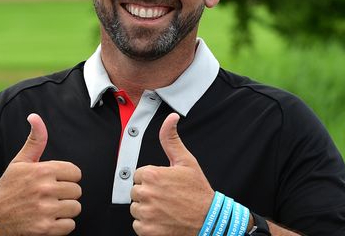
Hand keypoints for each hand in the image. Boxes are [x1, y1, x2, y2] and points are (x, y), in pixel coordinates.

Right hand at [0, 113, 81, 234]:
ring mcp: (45, 210)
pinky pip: (70, 225)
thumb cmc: (8, 187)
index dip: (67, 177)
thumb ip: (35, 140)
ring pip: (75, 208)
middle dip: (66, 193)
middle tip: (50, 195)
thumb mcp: (20, 161)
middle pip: (77, 191)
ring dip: (65, 209)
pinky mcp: (45, 228)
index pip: (76, 172)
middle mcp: (45, 189)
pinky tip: (49, 219)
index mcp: (42, 170)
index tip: (56, 181)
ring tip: (50, 207)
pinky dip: (62, 225)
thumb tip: (35, 117)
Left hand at [130, 113, 214, 235]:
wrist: (209, 219)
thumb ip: (171, 139)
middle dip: (147, 194)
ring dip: (147, 209)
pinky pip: (138, 225)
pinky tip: (162, 220)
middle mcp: (147, 194)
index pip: (138, 175)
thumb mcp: (186, 161)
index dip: (151, 179)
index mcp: (152, 175)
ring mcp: (146, 213)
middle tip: (166, 197)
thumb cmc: (198, 191)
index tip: (164, 184)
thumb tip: (171, 118)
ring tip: (165, 208)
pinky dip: (148, 225)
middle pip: (135, 192)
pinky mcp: (147, 230)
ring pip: (135, 209)